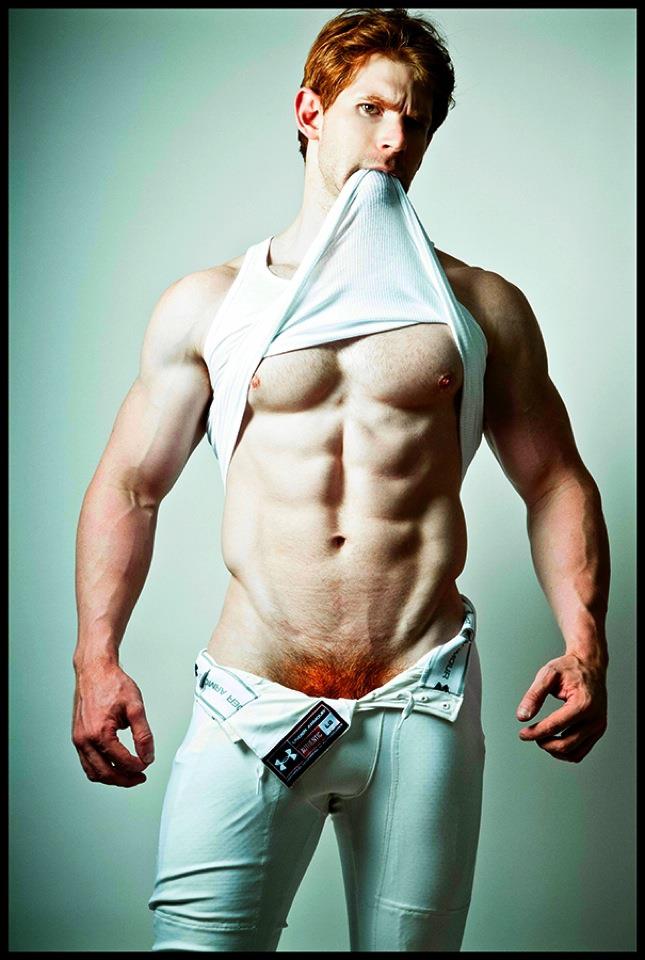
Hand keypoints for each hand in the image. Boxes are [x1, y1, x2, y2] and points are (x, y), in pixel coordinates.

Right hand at [72, 661, 154, 786]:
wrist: (95, 670)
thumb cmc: (112, 684)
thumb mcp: (135, 707)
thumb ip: (143, 734)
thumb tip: (147, 755)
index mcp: (99, 732)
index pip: (121, 761)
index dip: (137, 766)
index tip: (147, 764)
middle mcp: (84, 739)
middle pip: (105, 772)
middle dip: (125, 779)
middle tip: (140, 777)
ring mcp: (78, 739)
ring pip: (93, 772)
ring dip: (112, 777)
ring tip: (129, 775)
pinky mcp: (77, 737)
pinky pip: (87, 762)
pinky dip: (101, 769)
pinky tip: (114, 764)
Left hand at [516, 652, 606, 762]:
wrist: (590, 664)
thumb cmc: (570, 668)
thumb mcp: (548, 674)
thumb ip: (534, 695)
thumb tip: (522, 716)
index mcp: (583, 703)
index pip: (556, 726)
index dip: (536, 732)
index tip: (522, 734)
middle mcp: (595, 718)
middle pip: (566, 744)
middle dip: (544, 743)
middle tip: (530, 734)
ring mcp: (598, 726)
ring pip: (574, 753)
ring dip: (554, 751)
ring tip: (541, 737)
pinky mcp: (598, 730)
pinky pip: (580, 751)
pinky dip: (565, 752)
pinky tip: (552, 740)